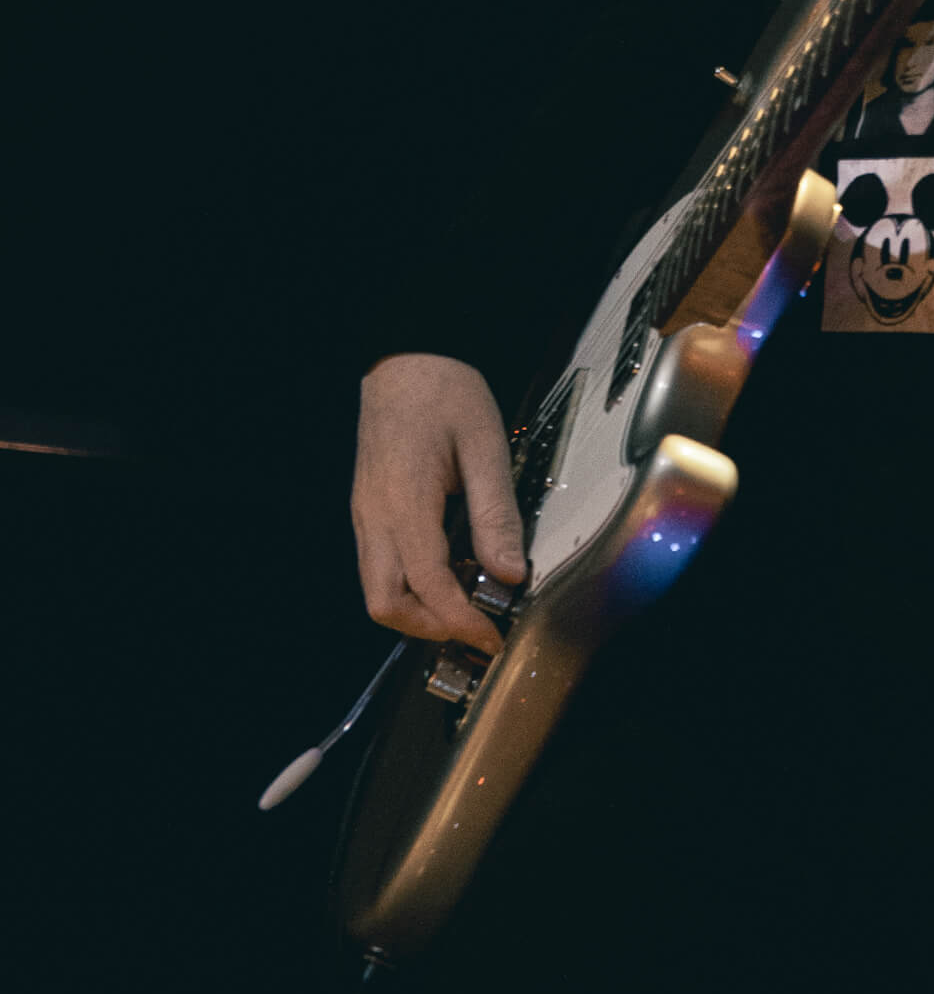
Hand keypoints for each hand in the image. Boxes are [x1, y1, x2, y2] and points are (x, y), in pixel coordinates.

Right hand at [352, 353, 525, 653]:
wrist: (407, 358)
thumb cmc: (445, 391)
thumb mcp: (485, 446)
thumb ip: (496, 514)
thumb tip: (508, 574)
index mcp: (403, 502)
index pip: (428, 585)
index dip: (460, 620)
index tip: (491, 635)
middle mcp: (374, 515)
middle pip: (385, 604)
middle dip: (429, 628)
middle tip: (475, 626)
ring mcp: (365, 513)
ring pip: (378, 589)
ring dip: (418, 609)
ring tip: (466, 602)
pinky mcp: (369, 508)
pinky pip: (380, 564)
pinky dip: (410, 584)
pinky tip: (447, 571)